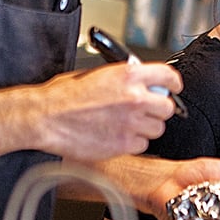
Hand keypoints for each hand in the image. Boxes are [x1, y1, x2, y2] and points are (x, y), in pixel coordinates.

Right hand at [33, 62, 181, 161]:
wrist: (47, 118)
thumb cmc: (64, 96)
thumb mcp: (97, 74)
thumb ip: (125, 77)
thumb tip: (141, 82)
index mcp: (129, 75)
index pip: (169, 77)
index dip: (172, 84)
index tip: (171, 88)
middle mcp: (135, 98)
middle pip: (167, 107)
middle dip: (157, 109)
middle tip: (144, 111)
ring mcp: (131, 122)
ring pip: (157, 128)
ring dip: (145, 127)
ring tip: (125, 124)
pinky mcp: (124, 144)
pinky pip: (142, 145)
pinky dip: (133, 143)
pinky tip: (116, 136)